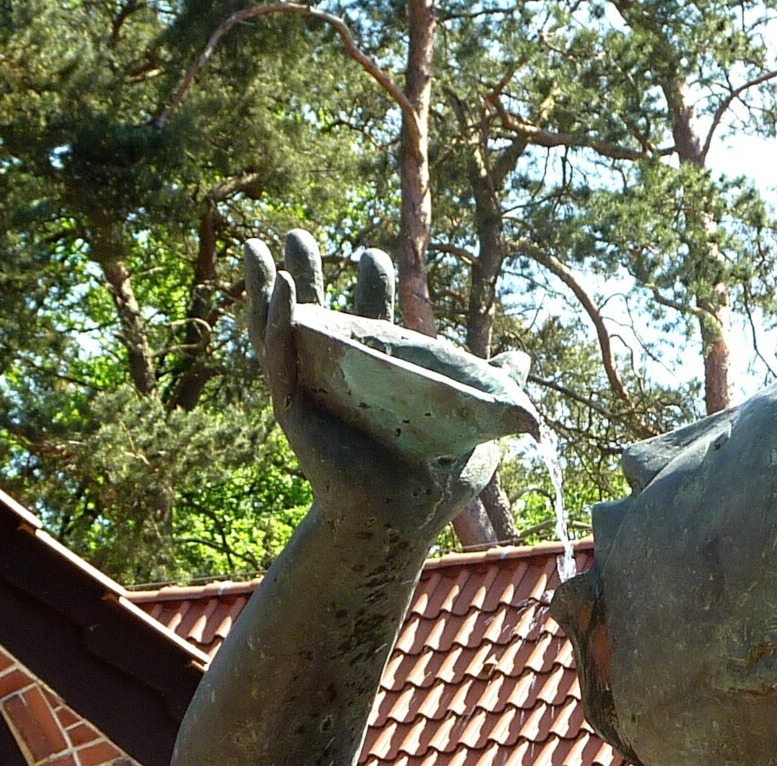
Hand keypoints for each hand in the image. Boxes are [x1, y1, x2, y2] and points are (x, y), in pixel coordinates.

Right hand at [246, 231, 531, 537]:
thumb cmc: (435, 485)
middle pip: (319, 315)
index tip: (375, 255)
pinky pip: (278, 358)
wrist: (403, 520)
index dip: (371, 287)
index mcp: (379, 380)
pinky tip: (278, 285)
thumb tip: (521, 360)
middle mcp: (342, 382)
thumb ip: (494, 386)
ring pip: (281, 329)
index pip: (370, 322)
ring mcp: (314, 393)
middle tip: (297, 235)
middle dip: (309, 272)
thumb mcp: (473, 424)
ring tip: (255, 243)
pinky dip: (275, 320)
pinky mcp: (295, 408)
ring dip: (269, 285)